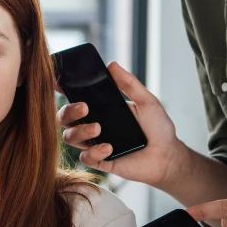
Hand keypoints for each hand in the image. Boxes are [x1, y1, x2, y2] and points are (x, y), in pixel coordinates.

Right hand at [57, 62, 185, 185]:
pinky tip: (109, 148)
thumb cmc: (158, 128)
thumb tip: (111, 64)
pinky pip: (85, 157)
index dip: (63, 90)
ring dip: (79, 131)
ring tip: (98, 128)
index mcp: (101, 108)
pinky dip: (94, 152)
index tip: (58, 83)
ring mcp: (95, 143)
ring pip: (69, 137)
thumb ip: (129, 84)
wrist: (168, 156)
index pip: (76, 97)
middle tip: (84, 107)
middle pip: (65, 118)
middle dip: (68, 111)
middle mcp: (94, 124)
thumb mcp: (146, 101)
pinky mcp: (100, 161)